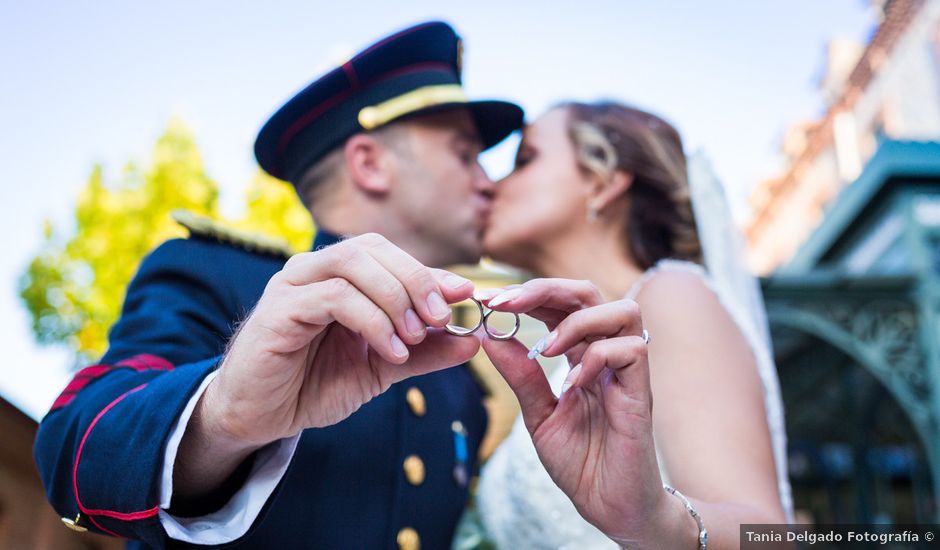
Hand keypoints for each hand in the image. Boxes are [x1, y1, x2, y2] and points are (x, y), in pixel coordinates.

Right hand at [206, 232, 479, 445]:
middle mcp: (315, 270)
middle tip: (441, 317)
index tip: (465, 294)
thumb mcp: (382, 368)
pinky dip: (372, 321)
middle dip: (416, 279)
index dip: (429, 271)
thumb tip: (472, 340)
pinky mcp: (280, 309)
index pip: (390, 255)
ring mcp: (294, 284)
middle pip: (373, 248)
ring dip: (395, 298)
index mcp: (340, 277)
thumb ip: (424, 353)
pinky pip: (335, 297)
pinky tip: (391, 351)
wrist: (260, 416)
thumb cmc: (313, 384)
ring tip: (414, 337)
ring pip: (355, 264)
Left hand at [480, 279, 679, 547]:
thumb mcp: (538, 415)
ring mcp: (628, 372)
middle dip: (545, 289)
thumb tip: (489, 336)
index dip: (525, 294)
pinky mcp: (642, 394)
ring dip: (577, 320)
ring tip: (546, 347)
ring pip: (622, 310)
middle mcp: (607, 354)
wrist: (610, 506)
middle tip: (505, 303)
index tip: (487, 299)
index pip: (559, 303)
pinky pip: (631, 351)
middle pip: (588, 292)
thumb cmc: (580, 461)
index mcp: (581, 354)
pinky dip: (598, 357)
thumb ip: (521, 376)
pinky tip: (573, 383)